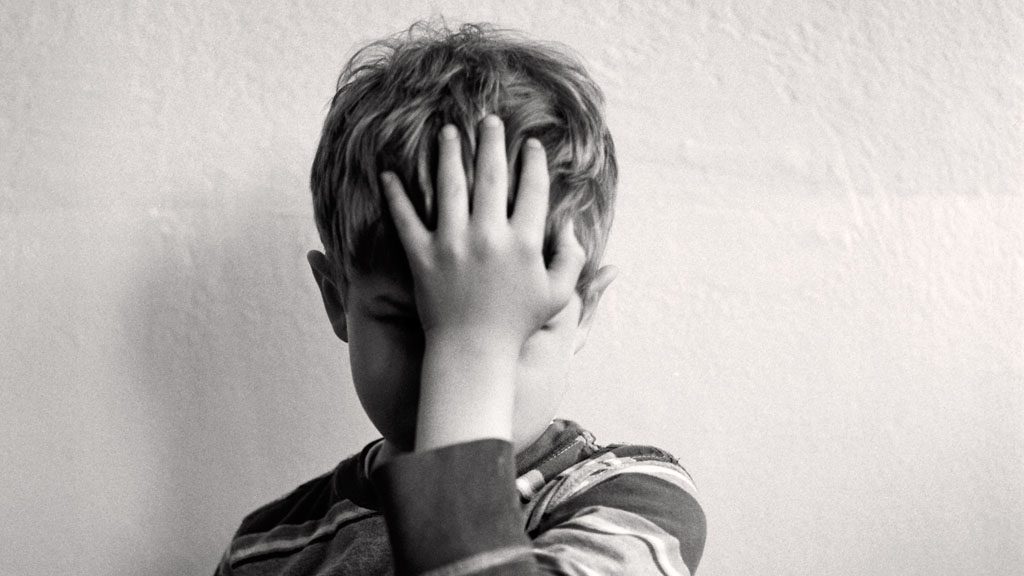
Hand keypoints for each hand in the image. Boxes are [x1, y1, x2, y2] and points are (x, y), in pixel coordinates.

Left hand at [380, 114, 584, 349]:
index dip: (532, 162)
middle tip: (488, 120)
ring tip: (448, 132)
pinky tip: (388, 174)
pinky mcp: (422, 257)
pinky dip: (395, 196)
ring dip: (450, 154)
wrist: (472, 353)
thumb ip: (571, 258)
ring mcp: (453, 245)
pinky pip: (406, 219)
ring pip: (450, 187)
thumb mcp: (557, 295)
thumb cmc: (516, 324)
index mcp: (523, 243)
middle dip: (491, 142)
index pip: (532, 190)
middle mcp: (489, 237)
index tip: (529, 144)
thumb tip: (568, 226)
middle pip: (491, 177)